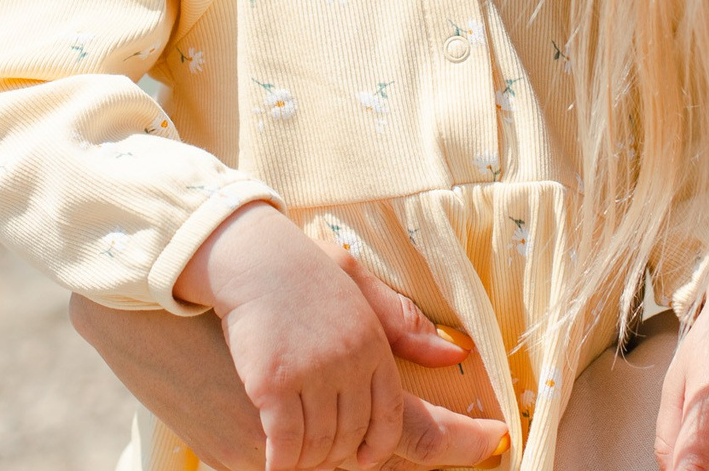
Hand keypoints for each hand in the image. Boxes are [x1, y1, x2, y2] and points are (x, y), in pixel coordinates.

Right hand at [173, 205, 410, 470]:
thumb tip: (455, 353)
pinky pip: (286, 441)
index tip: (366, 459)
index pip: (390, 414)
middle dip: (337, 453)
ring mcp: (312, 373)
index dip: (378, 444)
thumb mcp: (361, 289)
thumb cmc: (305, 273)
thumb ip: (404, 324)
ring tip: (294, 456)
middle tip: (319, 454)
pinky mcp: (274, 383)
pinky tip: (274, 462)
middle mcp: (349, 362)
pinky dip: (281, 459)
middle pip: (352, 434)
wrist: (253, 258)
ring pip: (319, 443)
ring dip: (306, 457)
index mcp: (373, 343)